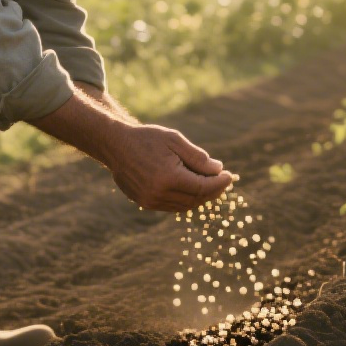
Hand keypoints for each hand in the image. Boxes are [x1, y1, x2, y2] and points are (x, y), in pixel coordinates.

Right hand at [101, 123, 233, 212]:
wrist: (116, 145)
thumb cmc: (147, 139)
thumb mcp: (175, 140)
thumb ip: (197, 157)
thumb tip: (217, 170)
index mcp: (168, 177)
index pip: (202, 187)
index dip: (218, 183)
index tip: (229, 176)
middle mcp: (158, 193)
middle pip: (195, 199)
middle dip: (212, 191)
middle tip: (223, 180)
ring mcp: (150, 201)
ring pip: (185, 205)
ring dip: (201, 197)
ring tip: (211, 184)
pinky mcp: (145, 203)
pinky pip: (172, 206)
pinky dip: (186, 200)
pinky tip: (193, 189)